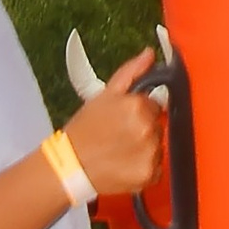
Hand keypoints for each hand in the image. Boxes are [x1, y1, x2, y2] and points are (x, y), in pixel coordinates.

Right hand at [64, 51, 166, 195]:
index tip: (125, 118)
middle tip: (120, 134)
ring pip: (158, 145)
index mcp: (138, 106)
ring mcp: (151, 154)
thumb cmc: (85, 129)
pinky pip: (157, 167)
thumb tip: (150, 54)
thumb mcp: (105, 94)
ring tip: (121, 150)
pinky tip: (126, 164)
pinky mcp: (150, 175)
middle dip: (144, 127)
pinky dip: (145, 166)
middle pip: (158, 124)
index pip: (156, 104)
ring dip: (145, 147)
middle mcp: (148, 130)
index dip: (141, 110)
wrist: (70, 166)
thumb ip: (132, 72)